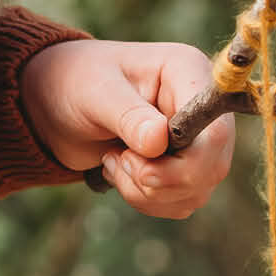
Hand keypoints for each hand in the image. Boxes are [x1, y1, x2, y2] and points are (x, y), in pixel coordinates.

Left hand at [19, 38, 234, 219]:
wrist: (59, 103)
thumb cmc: (76, 82)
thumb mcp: (95, 92)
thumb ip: (127, 116)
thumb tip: (158, 142)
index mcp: (188, 72)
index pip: (215, 130)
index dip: (184, 160)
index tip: (132, 157)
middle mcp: (203, 107)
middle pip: (211, 167)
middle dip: (158, 180)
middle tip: (116, 160)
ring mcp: (198, 140)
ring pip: (195, 191)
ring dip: (146, 192)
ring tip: (112, 161)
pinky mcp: (186, 167)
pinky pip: (181, 202)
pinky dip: (146, 200)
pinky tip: (120, 173)